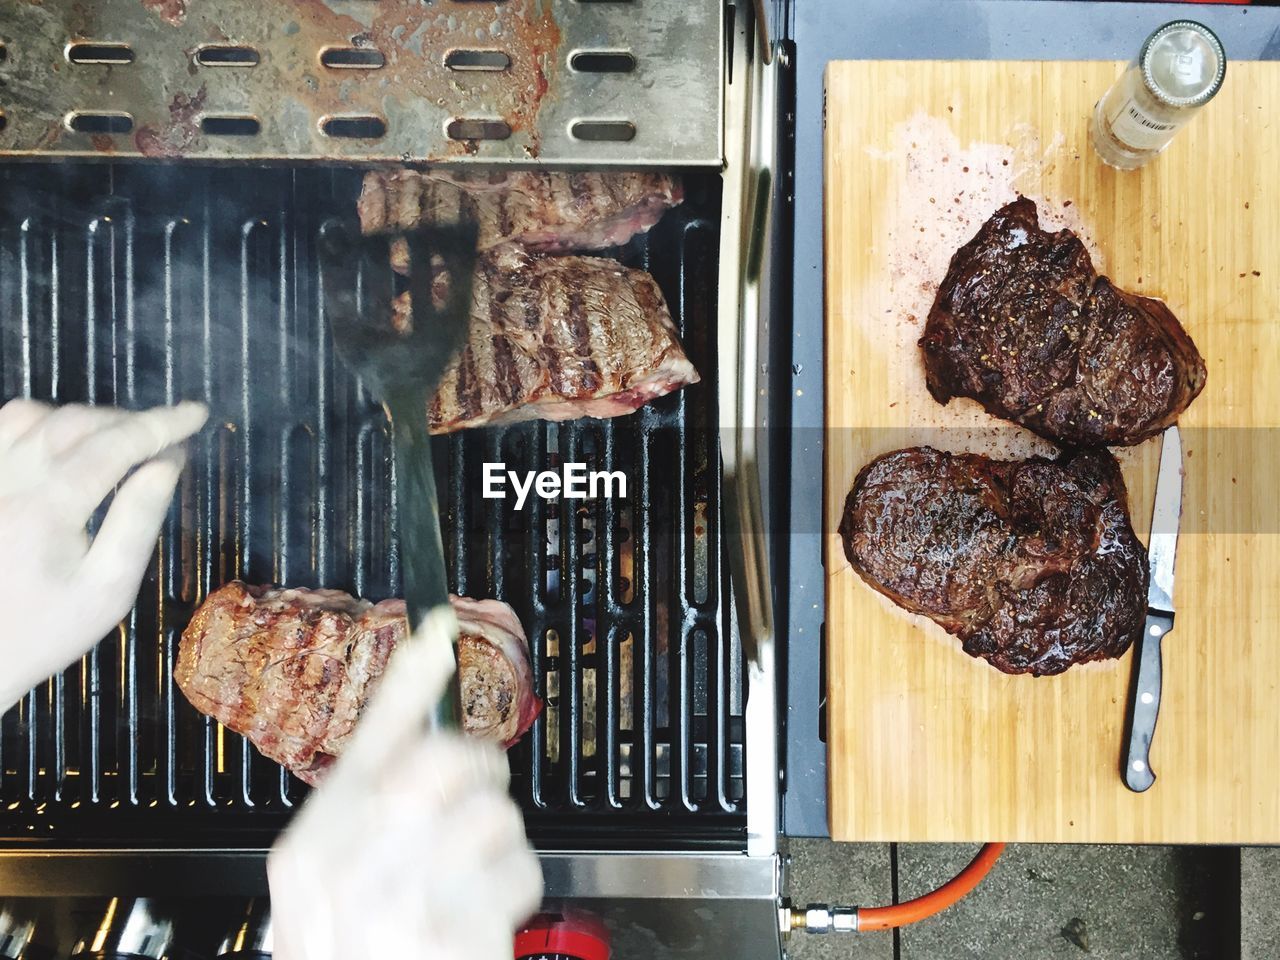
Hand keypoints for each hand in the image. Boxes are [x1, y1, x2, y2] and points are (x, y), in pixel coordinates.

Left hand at [0, 399, 208, 710]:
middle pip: (76, 423)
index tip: (197, 413)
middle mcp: (9, 482)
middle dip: (128, 421)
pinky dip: (42, 421)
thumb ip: (138, 521)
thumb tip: (168, 464)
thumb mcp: (108, 589)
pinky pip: (6, 427)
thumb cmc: (47, 630)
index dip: (161, 424)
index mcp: (48, 511)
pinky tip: (67, 443)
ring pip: (37, 416)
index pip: (115, 446)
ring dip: (86, 418)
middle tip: (166, 437)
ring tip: (120, 441)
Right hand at [269, 608, 542, 959]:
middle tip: (475, 801)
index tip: (438, 635)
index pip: (366, 743)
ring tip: (470, 879)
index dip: (409, 685)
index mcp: (309, 849)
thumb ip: (365, 807)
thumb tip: (414, 718)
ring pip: (492, 812)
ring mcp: (400, 901)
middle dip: (477, 773)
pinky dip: (516, 888)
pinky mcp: (454, 932)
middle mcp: (348, 869)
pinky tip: (483, 916)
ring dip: (499, 843)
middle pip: (441, 763)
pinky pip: (520, 868)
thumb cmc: (357, 956)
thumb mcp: (329, 887)